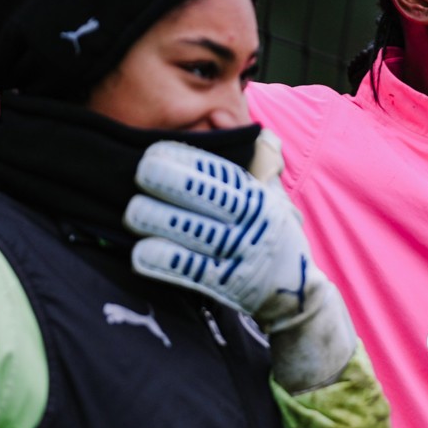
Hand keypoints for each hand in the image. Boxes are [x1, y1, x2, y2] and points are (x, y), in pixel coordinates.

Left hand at [124, 139, 355, 391]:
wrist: (294, 293)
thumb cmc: (271, 235)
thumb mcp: (271, 199)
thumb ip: (254, 170)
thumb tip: (241, 134)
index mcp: (258, 198)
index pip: (221, 173)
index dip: (188, 160)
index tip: (156, 150)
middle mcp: (251, 223)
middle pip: (209, 198)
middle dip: (172, 181)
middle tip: (140, 171)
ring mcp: (239, 254)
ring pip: (195, 233)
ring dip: (161, 220)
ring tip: (133, 211)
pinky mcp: (227, 284)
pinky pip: (191, 271)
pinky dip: (165, 261)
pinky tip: (140, 252)